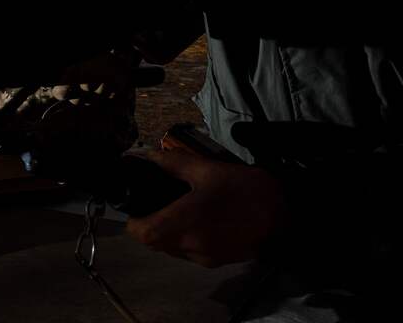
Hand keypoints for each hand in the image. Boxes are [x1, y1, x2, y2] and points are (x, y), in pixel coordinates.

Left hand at [126, 150, 286, 267]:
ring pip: (173, 250)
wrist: (285, 211)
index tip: (137, 210)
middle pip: (156, 244)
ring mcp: (207, 257)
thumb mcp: (205, 168)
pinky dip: (187, 240)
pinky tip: (198, 221)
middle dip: (151, 226)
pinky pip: (192, 254)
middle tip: (156, 205)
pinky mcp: (220, 261)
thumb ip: (171, 163)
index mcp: (186, 223)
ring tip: (178, 211)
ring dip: (169, 234)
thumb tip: (148, 156)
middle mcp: (193, 246)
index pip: (144, 235)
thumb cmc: (244, 188)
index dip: (135, 223)